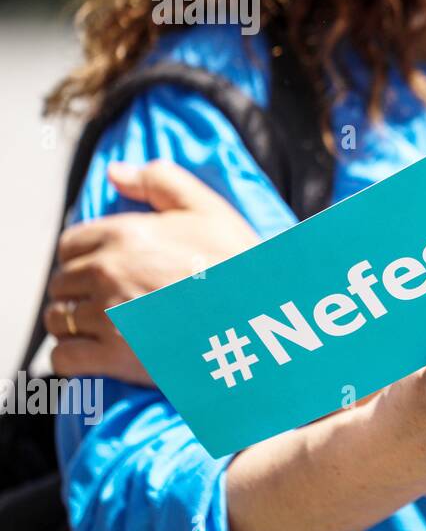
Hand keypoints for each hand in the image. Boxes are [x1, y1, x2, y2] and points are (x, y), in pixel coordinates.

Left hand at [47, 160, 259, 384]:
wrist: (262, 316)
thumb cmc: (238, 262)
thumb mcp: (208, 209)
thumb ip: (160, 181)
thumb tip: (114, 172)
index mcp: (124, 234)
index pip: (69, 245)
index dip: (86, 257)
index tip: (107, 269)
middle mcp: (108, 272)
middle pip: (61, 284)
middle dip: (80, 291)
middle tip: (112, 300)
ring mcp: (108, 315)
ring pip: (58, 321)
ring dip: (76, 325)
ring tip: (105, 327)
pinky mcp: (113, 356)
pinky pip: (64, 358)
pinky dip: (75, 358)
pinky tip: (99, 353)